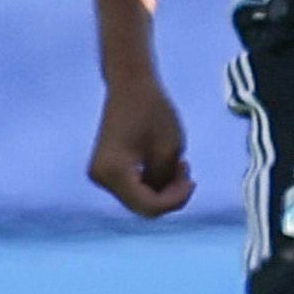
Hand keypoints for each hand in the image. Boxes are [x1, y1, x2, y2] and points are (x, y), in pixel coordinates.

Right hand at [88, 72, 193, 217]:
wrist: (130, 86)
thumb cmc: (153, 112)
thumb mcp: (170, 150)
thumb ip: (166, 180)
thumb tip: (160, 204)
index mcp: (114, 172)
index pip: (148, 206)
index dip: (175, 201)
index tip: (192, 180)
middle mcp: (101, 178)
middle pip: (142, 206)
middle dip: (170, 195)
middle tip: (187, 172)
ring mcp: (100, 175)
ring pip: (139, 199)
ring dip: (164, 188)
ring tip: (179, 164)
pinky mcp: (106, 170)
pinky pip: (133, 188)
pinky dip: (153, 182)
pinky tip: (168, 165)